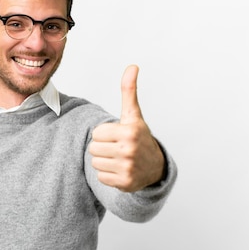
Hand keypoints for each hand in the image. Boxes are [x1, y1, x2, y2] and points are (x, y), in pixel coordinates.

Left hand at [88, 65, 164, 191]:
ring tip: (119, 159)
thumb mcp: (133, 115)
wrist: (155, 167)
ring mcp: (128, 168)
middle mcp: (130, 149)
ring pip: (95, 163)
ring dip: (104, 161)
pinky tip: (120, 170)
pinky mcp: (124, 183)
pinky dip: (108, 175)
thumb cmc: (139, 137)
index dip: (104, 134)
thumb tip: (132, 66)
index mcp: (130, 131)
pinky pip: (100, 177)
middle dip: (103, 148)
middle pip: (93, 148)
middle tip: (118, 148)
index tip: (118, 136)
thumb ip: (129, 91)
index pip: (96, 133)